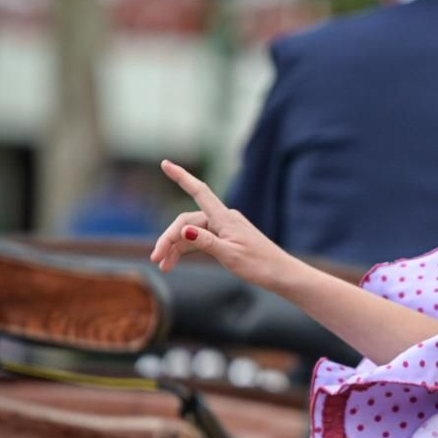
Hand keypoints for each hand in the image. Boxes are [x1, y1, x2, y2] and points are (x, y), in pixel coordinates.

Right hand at [150, 160, 290, 288]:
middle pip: (187, 221)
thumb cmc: (260, 265)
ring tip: (163, 266)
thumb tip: (184, 230)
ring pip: (192, 233)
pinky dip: (187, 251)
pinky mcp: (226, 240)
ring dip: (175, 248)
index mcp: (225, 218)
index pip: (199, 191)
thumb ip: (206, 242)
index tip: (165, 163)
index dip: (181, 177)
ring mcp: (224, 229)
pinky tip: (174, 263)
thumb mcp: (231, 256)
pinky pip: (200, 240)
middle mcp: (224, 219)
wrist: (281, 275)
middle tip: (156, 258)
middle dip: (169, 238)